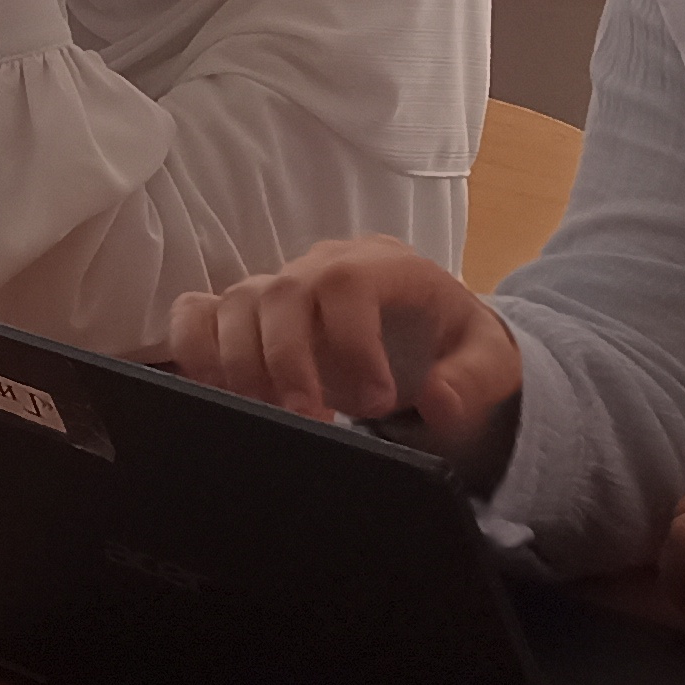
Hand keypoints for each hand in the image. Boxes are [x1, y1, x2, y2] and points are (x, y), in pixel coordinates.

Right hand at [164, 236, 522, 468]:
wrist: (429, 333)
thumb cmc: (454, 343)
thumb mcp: (490, 360)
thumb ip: (474, 379)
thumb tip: (439, 402)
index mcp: (383, 265)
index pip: (346, 283)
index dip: (350, 341)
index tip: (376, 402)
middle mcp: (322, 266)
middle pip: (280, 293)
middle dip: (287, 363)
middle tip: (313, 420)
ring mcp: (279, 285)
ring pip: (233, 304)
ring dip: (241, 366)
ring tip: (271, 416)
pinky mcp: (248, 313)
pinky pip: (196, 312)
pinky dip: (195, 349)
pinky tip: (221, 394)